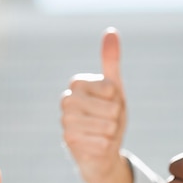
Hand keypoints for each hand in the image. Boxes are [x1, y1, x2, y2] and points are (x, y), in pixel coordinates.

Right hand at [61, 27, 131, 182]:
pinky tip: (98, 146)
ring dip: (111, 132)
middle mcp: (67, 99)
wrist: (101, 152)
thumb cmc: (108, 118)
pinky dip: (105, 146)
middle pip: (110, 108)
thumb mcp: (114, 90)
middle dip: (115, 117)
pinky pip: (101, 142)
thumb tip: (110, 31)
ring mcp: (65, 120)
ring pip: (106, 125)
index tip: (109, 103)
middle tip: (106, 122)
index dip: (116, 99)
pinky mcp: (69, 140)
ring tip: (102, 133)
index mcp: (77, 84)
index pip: (110, 88)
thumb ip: (111, 62)